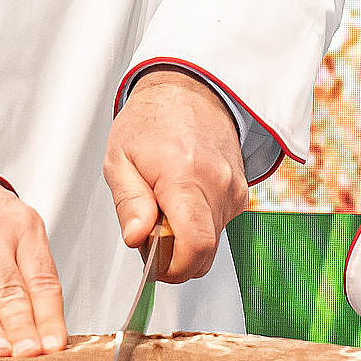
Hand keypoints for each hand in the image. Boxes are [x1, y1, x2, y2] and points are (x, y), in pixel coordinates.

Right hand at [0, 178, 65, 356]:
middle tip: (28, 356)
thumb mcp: (15, 238)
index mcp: (25, 227)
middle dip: (21, 326)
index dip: (48, 316)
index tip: (52, 347)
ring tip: (0, 351)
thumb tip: (48, 338)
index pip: (42, 280)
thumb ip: (29, 281)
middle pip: (11, 287)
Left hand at [104, 69, 247, 282]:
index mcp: (185, 176)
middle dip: (175, 257)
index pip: (196, 245)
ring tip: (164, 209)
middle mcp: (218, 185)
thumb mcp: (120, 158)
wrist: (190, 91)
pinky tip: (182, 201)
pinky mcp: (241, 193)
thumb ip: (129, 203)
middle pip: (204, 253)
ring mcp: (234, 190)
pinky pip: (219, 226)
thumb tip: (137, 239)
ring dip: (186, 240)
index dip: (175, 268)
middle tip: (150, 235)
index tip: (155, 266)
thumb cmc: (152, 121)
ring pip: (212, 242)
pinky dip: (198, 225)